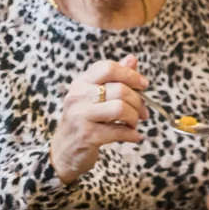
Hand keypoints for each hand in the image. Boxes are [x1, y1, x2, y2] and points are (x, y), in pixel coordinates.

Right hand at [49, 55, 147, 184]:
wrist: (64, 150)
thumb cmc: (84, 120)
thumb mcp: (96, 96)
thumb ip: (115, 78)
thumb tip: (132, 59)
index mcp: (82, 82)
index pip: (108, 68)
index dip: (130, 74)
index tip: (143, 85)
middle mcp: (78, 96)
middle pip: (120, 89)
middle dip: (138, 102)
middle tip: (142, 113)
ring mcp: (81, 115)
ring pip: (121, 108)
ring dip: (134, 118)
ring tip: (133, 124)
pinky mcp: (87, 135)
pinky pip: (118, 131)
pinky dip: (132, 134)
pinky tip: (134, 136)